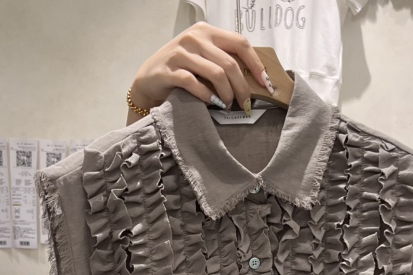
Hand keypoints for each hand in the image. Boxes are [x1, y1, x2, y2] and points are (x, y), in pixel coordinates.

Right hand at [128, 22, 273, 122]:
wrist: (148, 80)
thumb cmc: (180, 70)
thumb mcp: (202, 57)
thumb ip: (222, 60)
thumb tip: (253, 78)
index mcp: (206, 31)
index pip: (240, 43)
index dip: (256, 64)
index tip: (264, 83)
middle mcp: (194, 38)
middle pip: (230, 63)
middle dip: (242, 87)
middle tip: (245, 104)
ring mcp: (181, 53)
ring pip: (217, 74)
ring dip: (226, 94)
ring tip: (226, 105)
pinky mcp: (170, 71)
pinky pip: (196, 84)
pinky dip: (207, 97)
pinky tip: (211, 103)